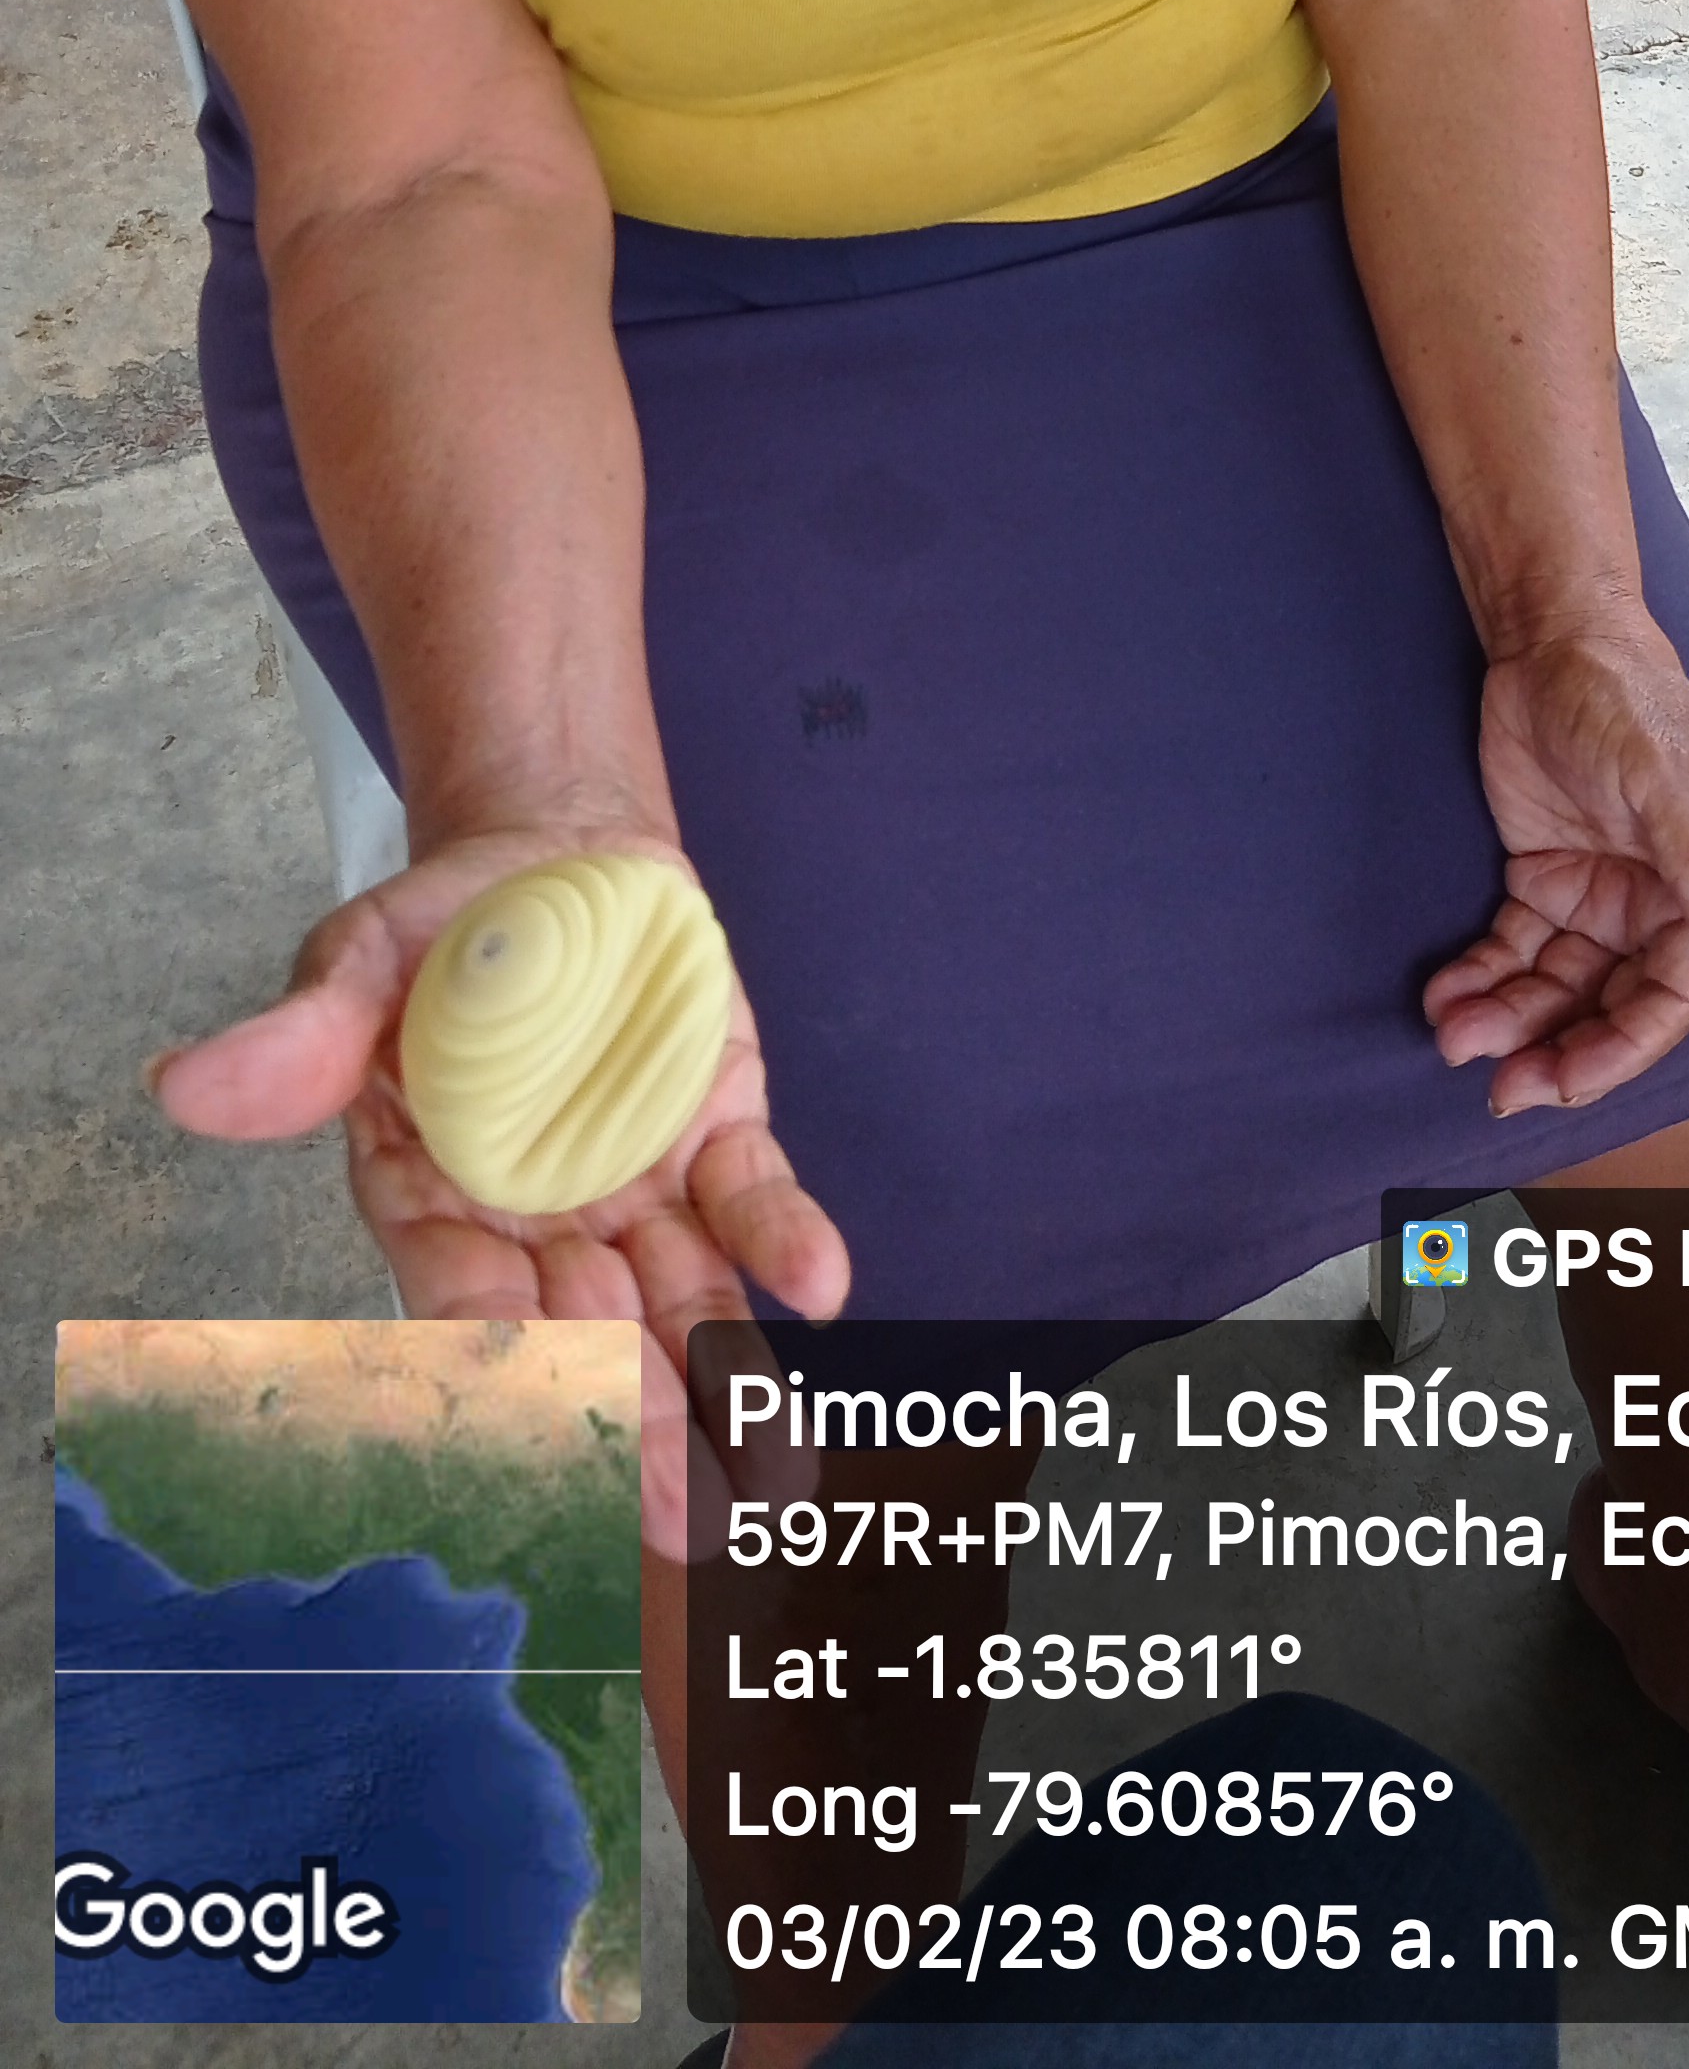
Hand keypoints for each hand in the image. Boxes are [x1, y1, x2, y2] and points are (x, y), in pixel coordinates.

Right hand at [144, 825, 848, 1558]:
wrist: (556, 855)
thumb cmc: (441, 930)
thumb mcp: (359, 965)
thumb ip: (300, 1038)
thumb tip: (179, 1082)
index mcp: (437, 1204)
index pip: (467, 1306)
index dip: (504, 1366)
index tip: (543, 1428)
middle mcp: (543, 1224)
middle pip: (589, 1340)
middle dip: (634, 1427)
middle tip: (677, 1521)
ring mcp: (640, 1190)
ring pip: (682, 1308)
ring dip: (726, 1388)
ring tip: (770, 1479)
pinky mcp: (720, 1136)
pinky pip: (754, 1204)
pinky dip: (787, 1243)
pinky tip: (820, 1289)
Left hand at [1423, 620, 1688, 1117]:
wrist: (1554, 640)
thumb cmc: (1626, 698)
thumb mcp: (1663, 779)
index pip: (1670, 1000)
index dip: (1621, 1049)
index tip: (1566, 1080)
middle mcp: (1654, 907)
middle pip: (1609, 1006)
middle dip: (1557, 1052)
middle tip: (1500, 1087)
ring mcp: (1596, 896)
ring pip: (1556, 987)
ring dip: (1510, 1021)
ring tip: (1454, 1038)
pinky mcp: (1544, 878)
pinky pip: (1513, 950)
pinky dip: (1482, 979)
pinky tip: (1447, 997)